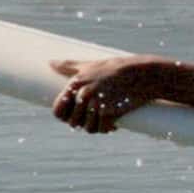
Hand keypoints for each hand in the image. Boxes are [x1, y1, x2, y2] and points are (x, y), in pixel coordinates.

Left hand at [49, 55, 165, 133]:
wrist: (143, 74)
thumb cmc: (116, 68)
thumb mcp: (91, 65)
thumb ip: (70, 66)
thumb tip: (50, 63)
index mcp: (76, 83)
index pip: (58, 110)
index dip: (64, 117)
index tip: (74, 116)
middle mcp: (84, 94)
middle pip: (73, 122)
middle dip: (83, 123)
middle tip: (94, 119)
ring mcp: (97, 103)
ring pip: (88, 128)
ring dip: (96, 128)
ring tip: (105, 122)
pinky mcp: (110, 112)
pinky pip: (102, 129)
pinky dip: (108, 129)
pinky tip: (113, 125)